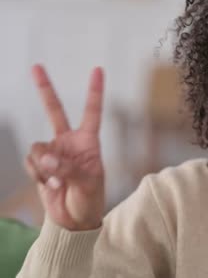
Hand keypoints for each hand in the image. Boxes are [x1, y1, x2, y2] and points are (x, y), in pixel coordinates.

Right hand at [25, 64, 105, 230]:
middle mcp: (69, 142)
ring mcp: (52, 152)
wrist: (73, 219)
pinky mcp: (39, 164)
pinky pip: (31, 162)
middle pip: (54, 111)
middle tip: (36, 66)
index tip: (97, 69)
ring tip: (59, 182)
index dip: (94, 91)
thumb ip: (67, 168)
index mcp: (89, 142)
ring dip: (44, 166)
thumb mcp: (87, 183)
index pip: (91, 112)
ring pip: (37, 146)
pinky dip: (38, 175)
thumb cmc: (90, 199)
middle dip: (44, 88)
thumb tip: (44, 157)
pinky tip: (50, 186)